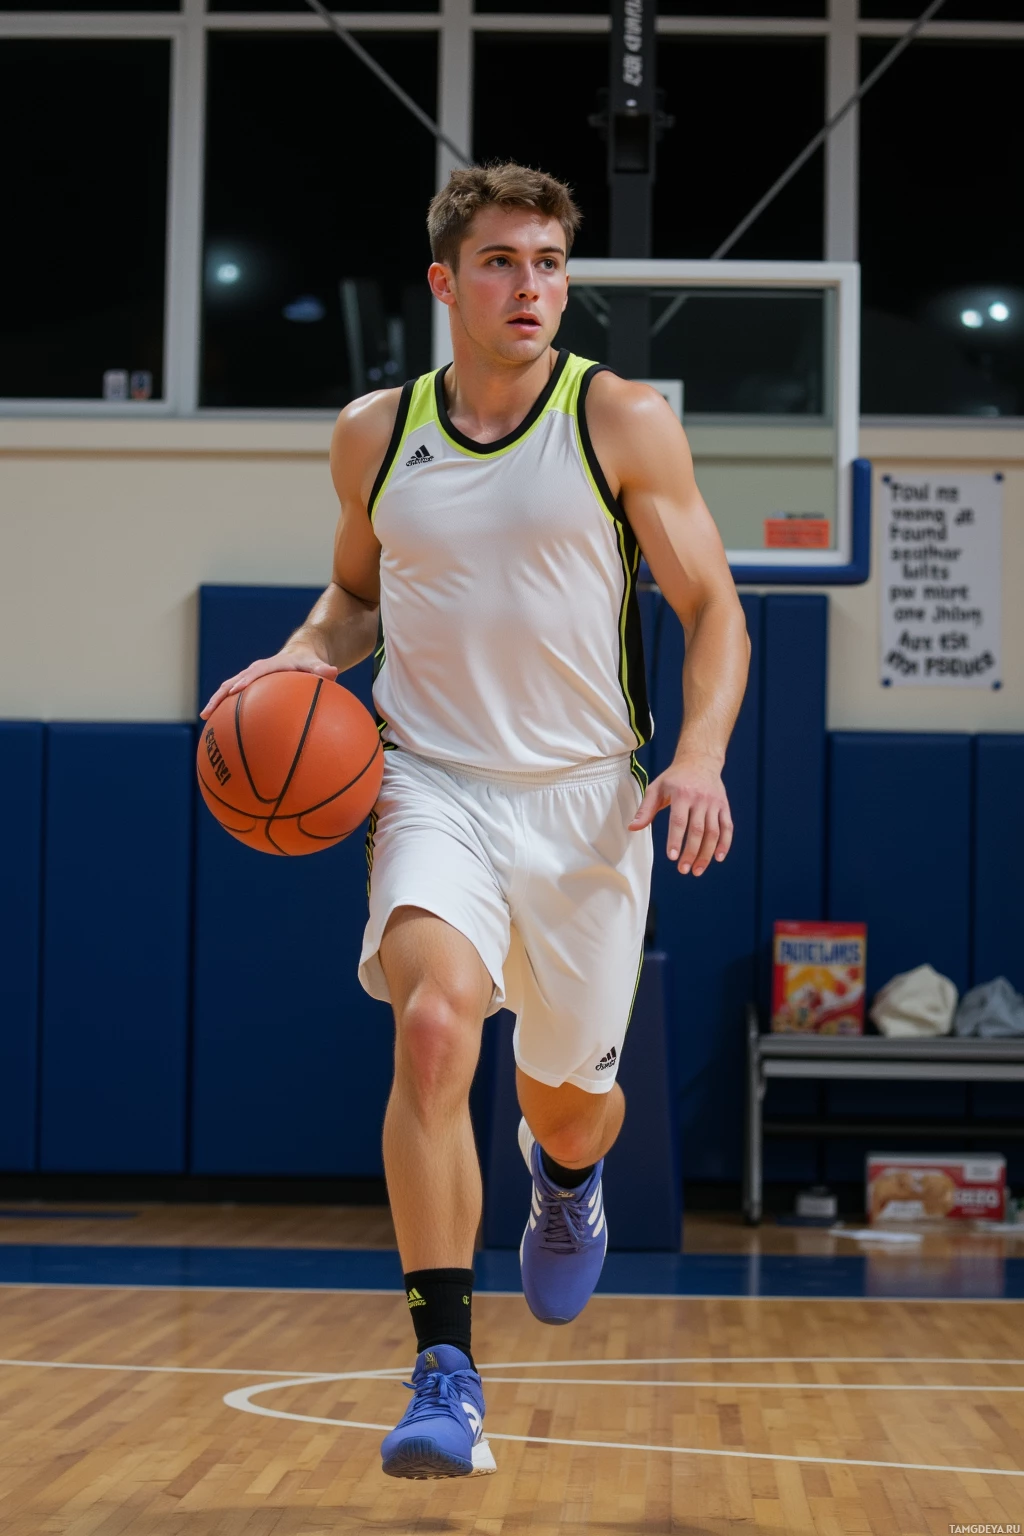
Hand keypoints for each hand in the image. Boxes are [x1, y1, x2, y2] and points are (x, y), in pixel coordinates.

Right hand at [200, 647, 337, 719]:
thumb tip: (332, 672)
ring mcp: (248, 679)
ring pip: (227, 690)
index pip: (254, 673)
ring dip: (216, 703)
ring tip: (205, 719)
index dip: (245, 681)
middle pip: (232, 683)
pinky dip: (225, 710)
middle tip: (208, 712)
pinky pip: (233, 699)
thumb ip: (322, 669)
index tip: (236, 691)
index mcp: (269, 666)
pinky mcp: (248, 688)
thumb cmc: (308, 663)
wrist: (299, 655)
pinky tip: (220, 729)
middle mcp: (254, 672)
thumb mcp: (316, 664)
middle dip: (219, 697)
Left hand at [628, 752, 733, 875]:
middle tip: (683, 870)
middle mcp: (700, 798)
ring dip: (706, 854)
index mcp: (682, 793)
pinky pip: (727, 827)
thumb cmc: (674, 778)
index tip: (672, 857)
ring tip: (697, 870)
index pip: (679, 821)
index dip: (676, 840)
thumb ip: (645, 809)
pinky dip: (725, 844)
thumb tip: (632, 828)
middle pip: (698, 830)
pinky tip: (718, 858)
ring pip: (713, 832)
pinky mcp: (724, 806)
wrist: (700, 761)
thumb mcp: (656, 788)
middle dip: (691, 852)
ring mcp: (714, 803)